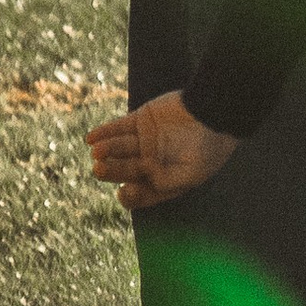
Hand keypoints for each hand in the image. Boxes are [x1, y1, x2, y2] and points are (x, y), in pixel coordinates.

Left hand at [87, 89, 238, 210]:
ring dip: (107, 150)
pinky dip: (104, 132)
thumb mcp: (192, 173)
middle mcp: (152, 162)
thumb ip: (167, 183)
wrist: (215, 109)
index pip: (141, 193)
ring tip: (97, 152)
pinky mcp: (141, 120)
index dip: (130, 196)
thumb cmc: (209, 145)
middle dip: (112, 171)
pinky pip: (118, 127)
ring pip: (119, 148)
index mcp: (164, 179)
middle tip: (99, 169)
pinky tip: (91, 138)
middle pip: (125, 170)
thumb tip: (140, 186)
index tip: (124, 191)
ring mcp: (145, 140)